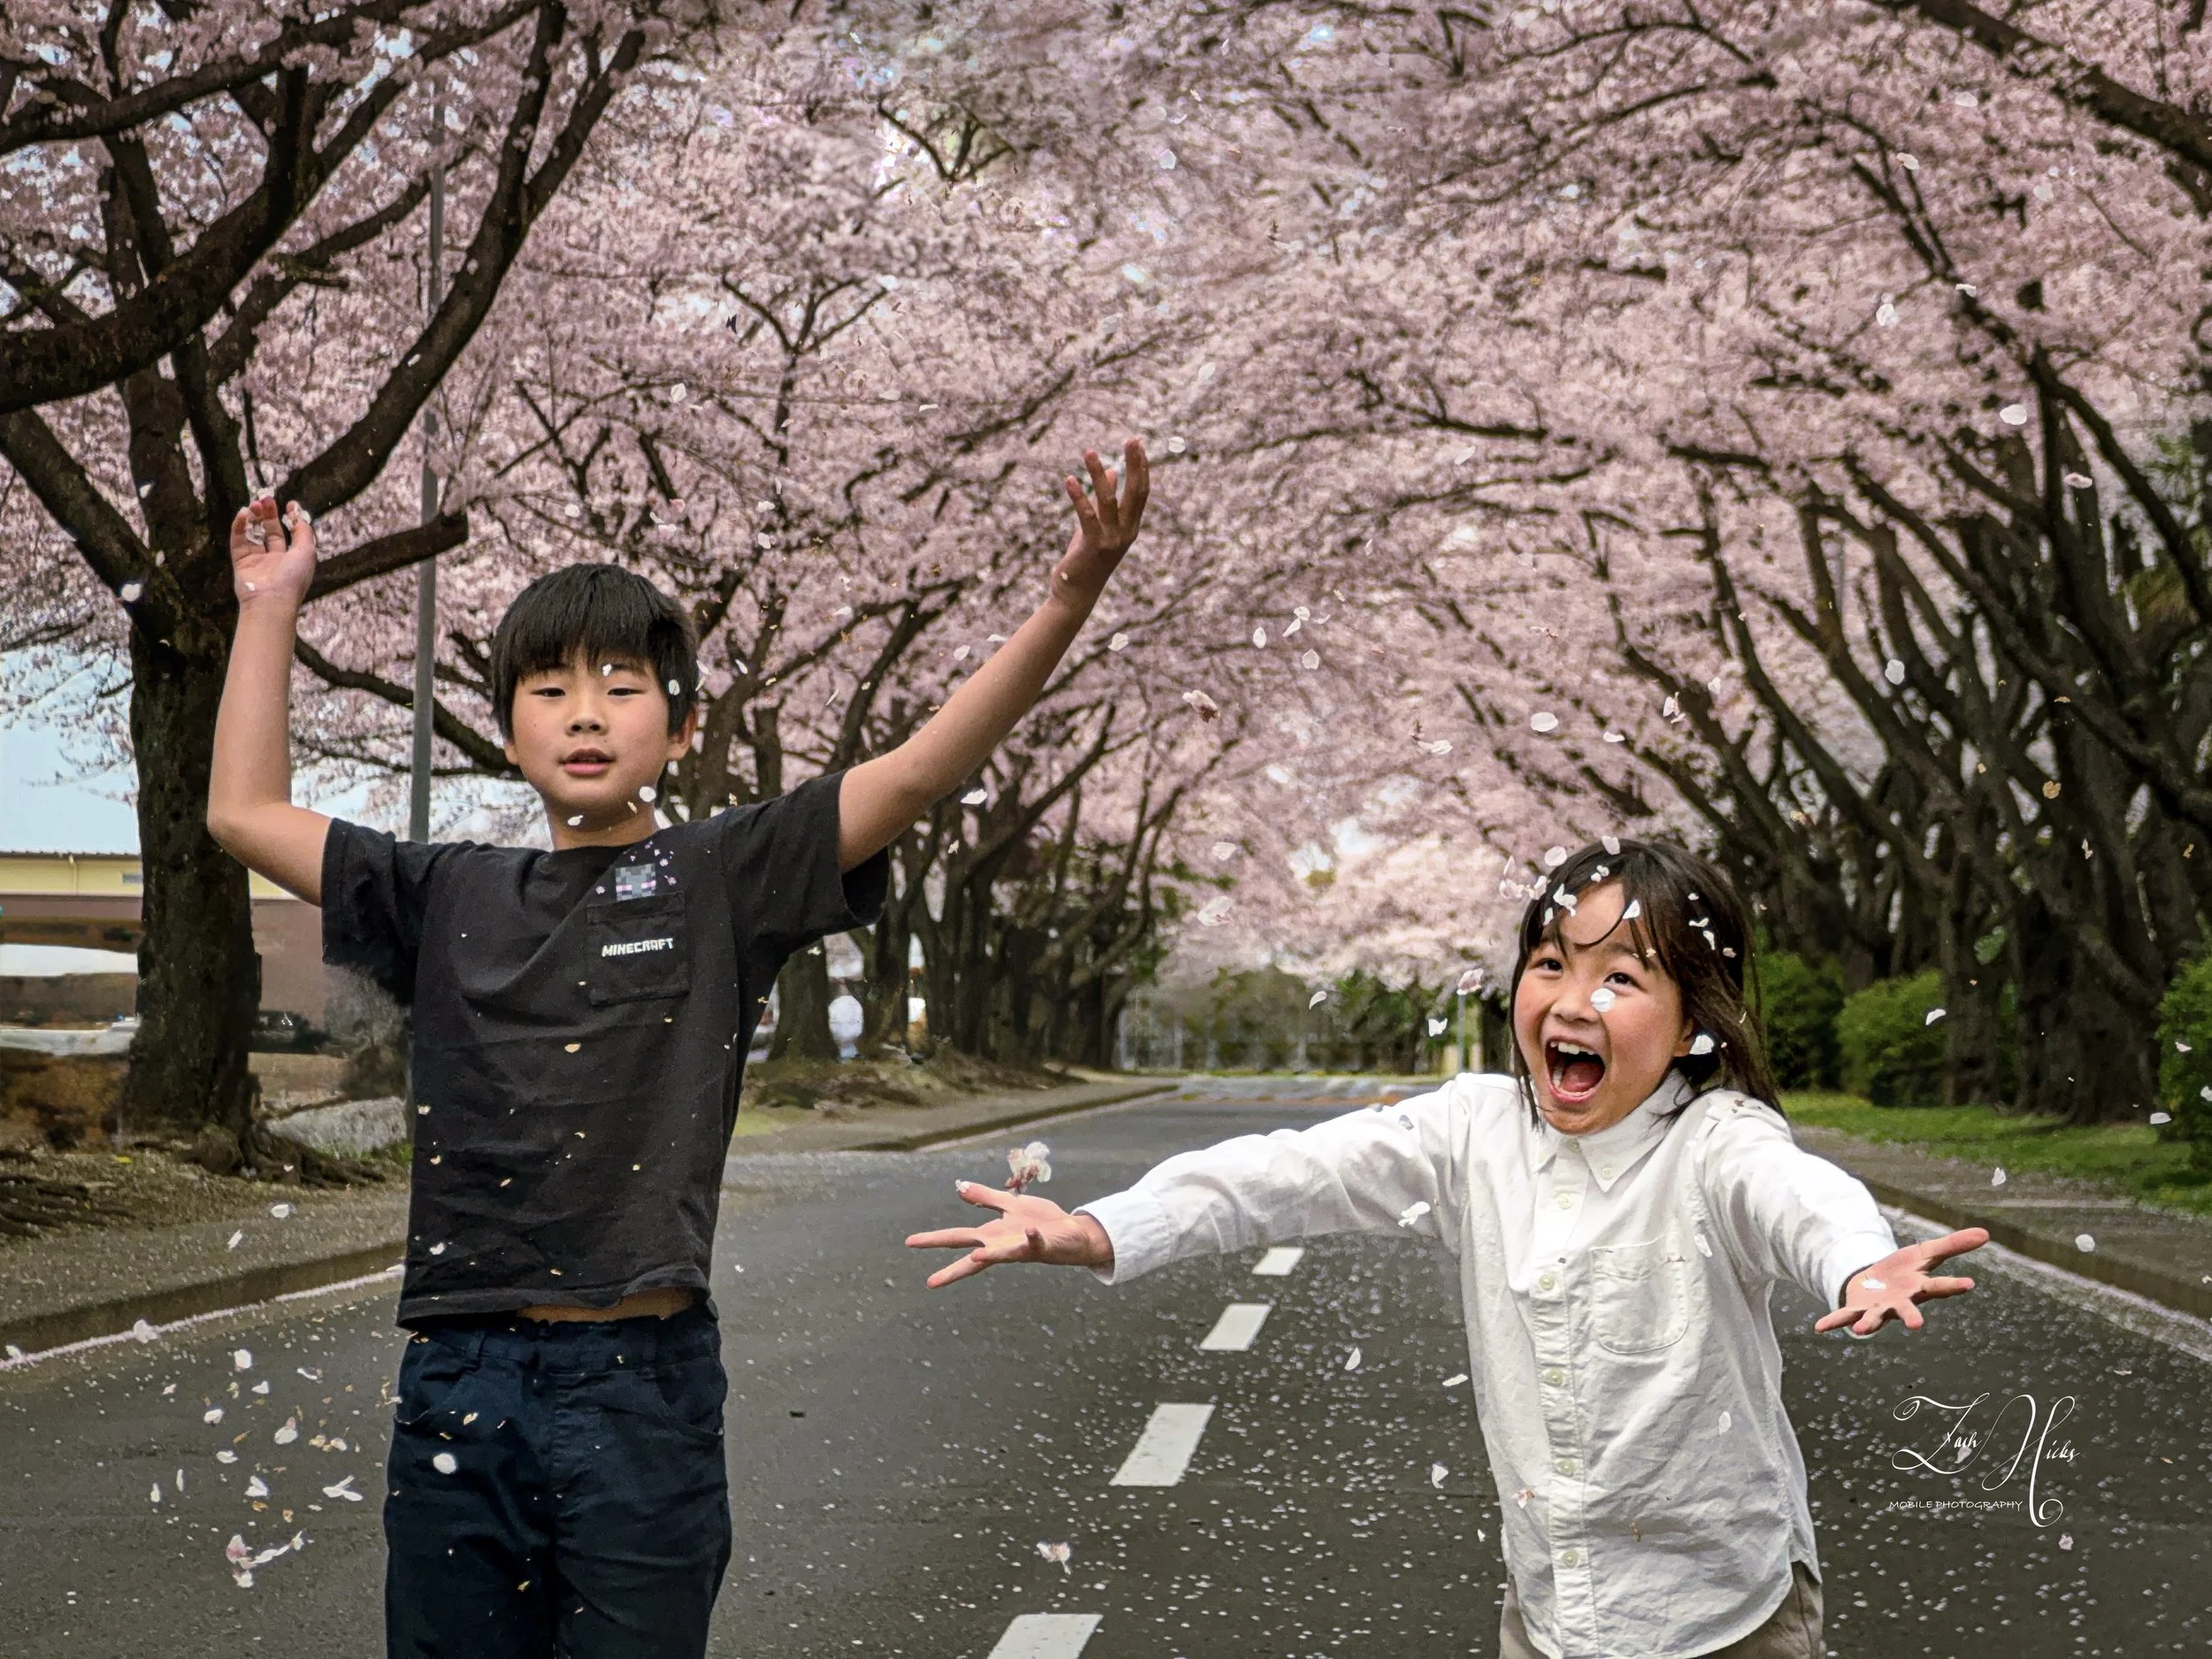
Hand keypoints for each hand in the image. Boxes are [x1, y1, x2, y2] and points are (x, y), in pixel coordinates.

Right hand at [229, 495, 316, 606]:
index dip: (290, 519)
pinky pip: (238, 540)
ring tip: (254, 504)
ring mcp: (256, 560)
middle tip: (266, 498)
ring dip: (254, 518)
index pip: (290, 534)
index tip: (289, 504)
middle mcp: (274, 559)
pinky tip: (244, 513)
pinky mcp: (240, 561)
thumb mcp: (307, 551)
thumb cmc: (293, 577)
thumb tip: (299, 515)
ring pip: (253, 534)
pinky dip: (240, 526)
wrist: (271, 599)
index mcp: (292, 558)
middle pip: (270, 531)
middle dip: (268, 515)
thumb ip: (304, 532)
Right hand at [904, 1180, 1114, 1287]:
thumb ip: (984, 1198)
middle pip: (972, 1256)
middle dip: (952, 1268)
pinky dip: (1031, 1238)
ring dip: (990, 1254)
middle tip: (931, 1282)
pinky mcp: (1042, 1244)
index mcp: (992, 1236)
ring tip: (975, 1255)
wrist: (1072, 1232)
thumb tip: (959, 1187)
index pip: (958, 1238)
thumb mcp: (1009, 1205)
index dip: (934, 1240)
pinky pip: (1035, 1242)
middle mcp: (1002, 1247)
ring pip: (1003, 1255)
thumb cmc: (1040, 1222)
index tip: (909, 1244)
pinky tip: (1028, 1231)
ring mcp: (1021, 1248)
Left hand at [1049, 437, 1148, 609]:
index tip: (1137, 444)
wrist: (1076, 593)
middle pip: (1135, 492)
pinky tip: (1069, 479)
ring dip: (1098, 474)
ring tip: (1089, 452)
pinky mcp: (1093, 545)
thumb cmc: (1086, 558)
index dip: (1141, 467)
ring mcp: (1112, 539)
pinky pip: (1086, 515)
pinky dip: (1078, 496)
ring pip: (1109, 500)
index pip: (1141, 492)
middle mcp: (1126, 532)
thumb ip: (1106, 500)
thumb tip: (1112, 472)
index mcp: (1131, 526)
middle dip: (1134, 464)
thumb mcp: (1098, 525)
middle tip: (1132, 439)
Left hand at [1815, 1227, 1987, 1336]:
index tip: (1969, 1283)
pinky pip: (1844, 1316)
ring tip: (1861, 1330)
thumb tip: (1986, 1233)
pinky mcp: (1857, 1309)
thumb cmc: (1906, 1271)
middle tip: (1916, 1325)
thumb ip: (1953, 1245)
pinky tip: (1819, 1327)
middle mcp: (1900, 1302)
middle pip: (1907, 1309)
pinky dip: (1834, 1321)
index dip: (1953, 1284)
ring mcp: (1879, 1308)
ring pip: (1876, 1318)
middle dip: (1911, 1317)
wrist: (1878, 1282)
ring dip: (1869, 1324)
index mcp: (1919, 1287)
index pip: (1939, 1285)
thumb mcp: (1926, 1253)